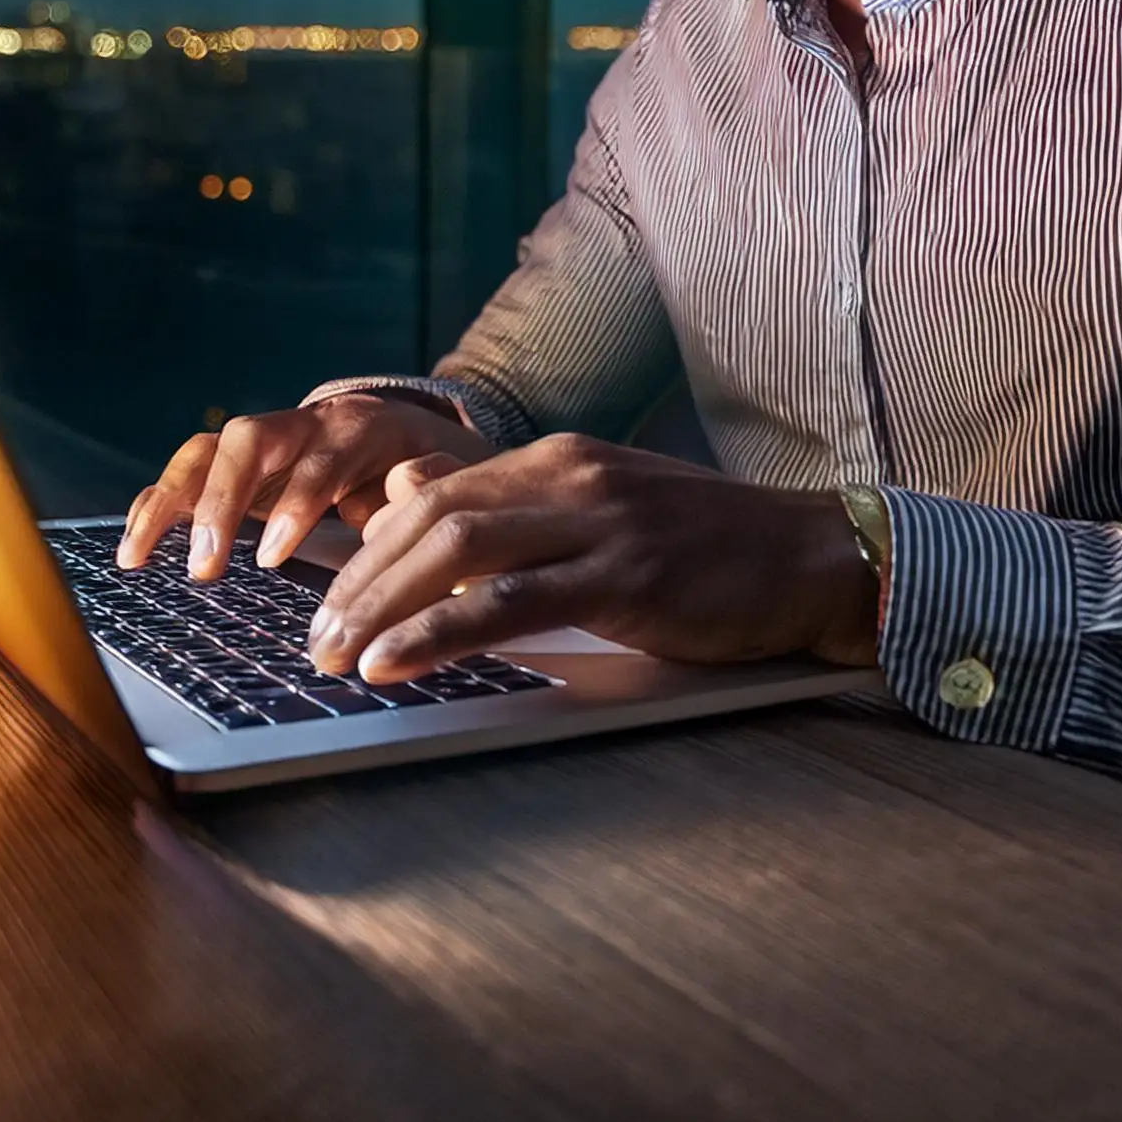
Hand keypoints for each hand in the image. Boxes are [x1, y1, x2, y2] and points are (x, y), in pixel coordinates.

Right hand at [118, 392, 491, 577]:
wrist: (413, 439)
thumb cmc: (431, 472)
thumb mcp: (449, 476)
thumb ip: (432, 483)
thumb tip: (405, 492)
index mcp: (359, 427)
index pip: (321, 457)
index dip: (296, 502)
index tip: (273, 556)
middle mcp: (303, 424)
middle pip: (249, 440)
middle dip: (221, 501)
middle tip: (207, 565)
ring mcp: (265, 441)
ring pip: (207, 451)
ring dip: (170, 502)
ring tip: (139, 557)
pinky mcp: (238, 466)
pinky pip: (188, 472)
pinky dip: (157, 503)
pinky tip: (134, 545)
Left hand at [304, 434, 879, 682]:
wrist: (808, 554)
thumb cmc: (703, 544)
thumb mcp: (598, 507)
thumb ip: (511, 504)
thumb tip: (409, 494)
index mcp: (555, 459)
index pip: (433, 494)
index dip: (367, 547)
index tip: (327, 601)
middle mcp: (567, 476)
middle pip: (430, 518)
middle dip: (358, 580)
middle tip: (313, 640)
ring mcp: (597, 522)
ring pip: (456, 552)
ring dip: (380, 605)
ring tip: (334, 655)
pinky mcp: (625, 577)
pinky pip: (510, 604)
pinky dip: (439, 633)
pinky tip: (395, 663)